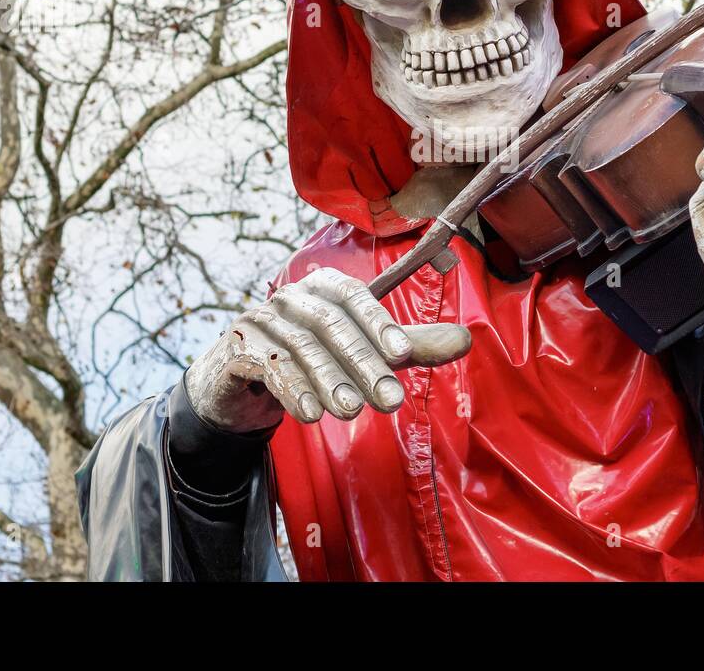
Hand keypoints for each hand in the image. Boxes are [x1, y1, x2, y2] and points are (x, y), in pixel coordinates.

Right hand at [185, 267, 471, 432]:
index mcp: (323, 287)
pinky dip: (291, 390)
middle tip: (390, 401)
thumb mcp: (363, 352)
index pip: (353, 296)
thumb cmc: (312, 359)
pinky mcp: (237, 349)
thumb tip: (466, 339)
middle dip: (362, 362)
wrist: (242, 382)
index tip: (405, 354)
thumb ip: (409, 347)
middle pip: (329, 323)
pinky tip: (310, 416)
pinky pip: (267, 366)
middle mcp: (290, 297)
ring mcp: (259, 320)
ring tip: (352, 412)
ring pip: (299, 347)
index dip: (379, 322)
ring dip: (329, 380)